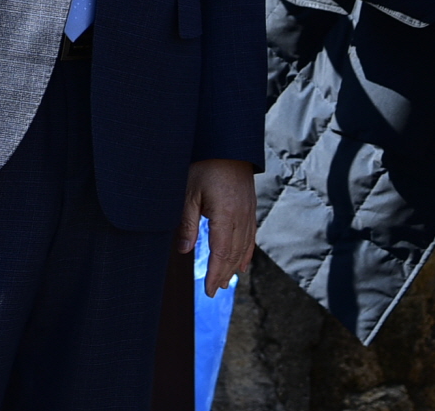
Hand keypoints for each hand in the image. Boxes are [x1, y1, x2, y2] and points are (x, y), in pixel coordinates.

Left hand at [179, 158, 253, 298]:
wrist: (227, 143)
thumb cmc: (204, 165)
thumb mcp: (189, 192)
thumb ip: (187, 223)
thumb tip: (184, 250)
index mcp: (226, 215)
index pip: (221, 253)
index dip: (215, 273)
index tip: (208, 290)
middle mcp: (241, 217)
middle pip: (234, 254)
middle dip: (224, 274)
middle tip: (214, 290)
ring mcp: (248, 212)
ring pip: (244, 247)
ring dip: (234, 266)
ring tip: (225, 281)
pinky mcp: (250, 208)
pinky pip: (251, 236)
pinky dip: (246, 252)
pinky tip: (242, 262)